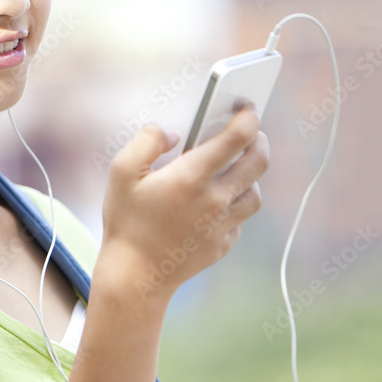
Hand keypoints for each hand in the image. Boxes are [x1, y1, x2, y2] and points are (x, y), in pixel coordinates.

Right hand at [97, 107, 268, 301]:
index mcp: (191, 176)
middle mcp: (215, 199)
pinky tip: (216, 200)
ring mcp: (223, 224)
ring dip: (249, 174)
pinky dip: (235, 203)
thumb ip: (147, 141)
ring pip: (255, 191)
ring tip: (233, 167)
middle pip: (259, 161)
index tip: (246, 106)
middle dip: (258, 139)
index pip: (238, 137)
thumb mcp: (121, 172)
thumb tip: (174, 132)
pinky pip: (240, 217)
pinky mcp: (224, 243)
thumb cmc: (125, 220)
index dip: (247, 116)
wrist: (135, 275)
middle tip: (249, 132)